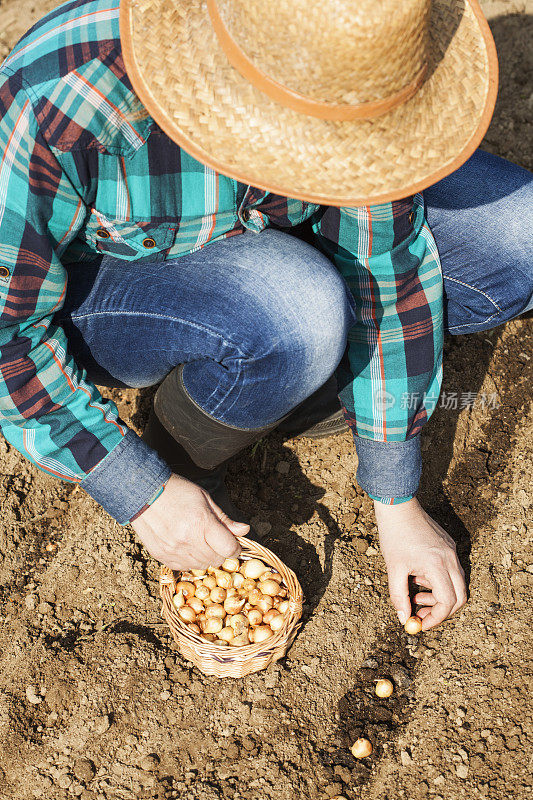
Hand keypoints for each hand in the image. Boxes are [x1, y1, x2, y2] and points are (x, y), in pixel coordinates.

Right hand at [131, 474, 248, 570]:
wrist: (143, 492)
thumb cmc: (177, 491)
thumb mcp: (205, 498)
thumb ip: (224, 519)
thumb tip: (244, 530)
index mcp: (201, 523)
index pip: (228, 548)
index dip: (235, 548)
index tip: (234, 544)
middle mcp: (187, 540)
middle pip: (216, 559)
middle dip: (221, 552)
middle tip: (216, 540)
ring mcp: (173, 550)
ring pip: (200, 566)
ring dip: (205, 557)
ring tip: (200, 542)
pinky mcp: (161, 555)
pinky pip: (183, 567)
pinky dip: (189, 560)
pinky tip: (186, 546)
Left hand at [374, 497, 466, 630]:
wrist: (399, 506)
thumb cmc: (394, 535)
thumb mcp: (394, 569)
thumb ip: (399, 596)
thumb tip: (404, 619)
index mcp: (436, 564)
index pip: (447, 601)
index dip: (436, 618)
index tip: (421, 624)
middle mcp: (450, 558)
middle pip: (459, 596)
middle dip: (442, 610)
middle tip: (422, 615)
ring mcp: (452, 551)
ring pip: (456, 584)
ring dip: (439, 594)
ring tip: (415, 590)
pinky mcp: (449, 546)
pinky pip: (451, 570)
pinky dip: (438, 580)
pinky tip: (418, 575)